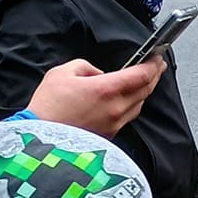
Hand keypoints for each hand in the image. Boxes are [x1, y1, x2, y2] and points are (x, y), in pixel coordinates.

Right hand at [28, 58, 159, 136]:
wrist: (40, 140)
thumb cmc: (47, 107)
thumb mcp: (62, 73)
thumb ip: (86, 67)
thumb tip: (98, 74)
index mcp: (106, 90)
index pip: (141, 75)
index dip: (153, 64)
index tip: (157, 57)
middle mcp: (116, 109)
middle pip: (145, 91)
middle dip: (153, 76)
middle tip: (156, 66)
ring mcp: (114, 125)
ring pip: (138, 105)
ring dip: (143, 92)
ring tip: (142, 82)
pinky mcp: (109, 136)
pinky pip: (127, 118)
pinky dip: (131, 106)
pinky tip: (125, 100)